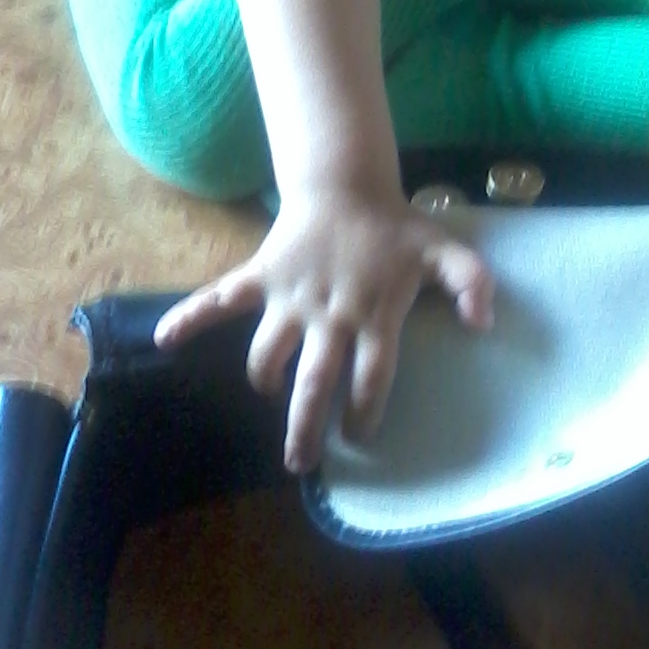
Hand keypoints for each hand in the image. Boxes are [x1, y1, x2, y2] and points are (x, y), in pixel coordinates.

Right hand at [153, 189, 494, 472]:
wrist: (347, 184)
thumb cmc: (396, 228)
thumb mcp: (444, 250)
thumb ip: (471, 282)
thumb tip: (484, 323)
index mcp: (374, 314)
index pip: (372, 376)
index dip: (367, 412)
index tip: (361, 437)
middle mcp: (329, 314)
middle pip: (314, 382)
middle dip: (306, 426)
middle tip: (300, 464)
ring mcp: (290, 297)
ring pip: (268, 353)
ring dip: (265, 381)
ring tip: (266, 403)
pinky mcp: (260, 278)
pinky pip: (220, 299)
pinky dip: (190, 316)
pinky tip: (164, 340)